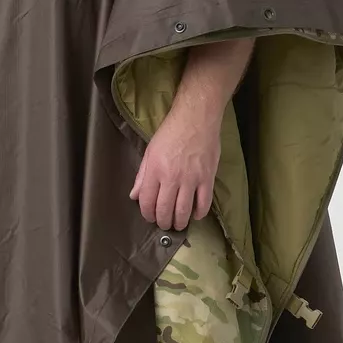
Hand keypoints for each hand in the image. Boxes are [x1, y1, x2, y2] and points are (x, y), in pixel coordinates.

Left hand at [129, 108, 219, 230]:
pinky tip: (195, 215)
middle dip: (163, 222)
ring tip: (178, 224)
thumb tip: (134, 195)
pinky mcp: (207, 178)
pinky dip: (199, 213)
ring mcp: (191, 179)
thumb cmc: (171, 131)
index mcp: (155, 170)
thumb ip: (142, 175)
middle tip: (164, 224)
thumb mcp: (150, 151)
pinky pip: (204, 203)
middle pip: (165, 210)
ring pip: (184, 210)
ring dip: (180, 222)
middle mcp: (172, 177)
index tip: (150, 217)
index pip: (147, 201)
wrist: (196, 118)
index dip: (147, 213)